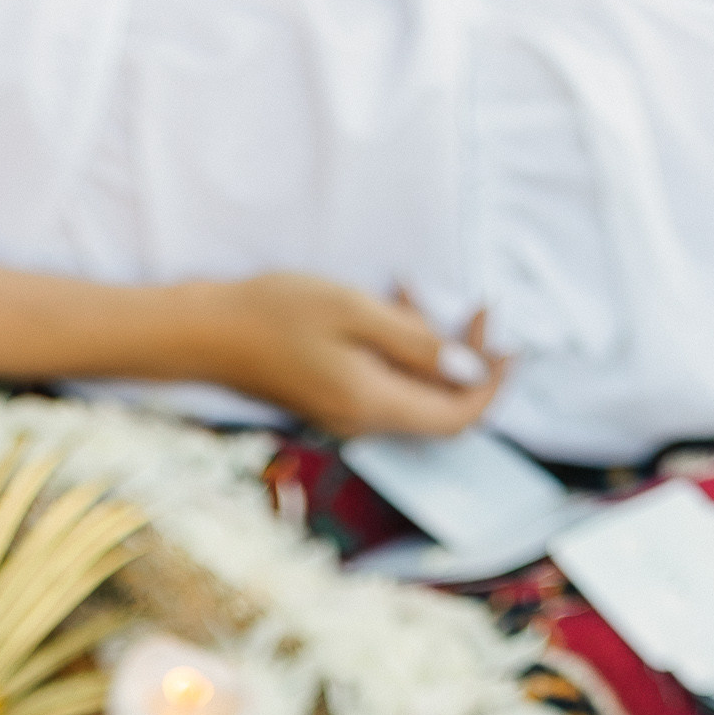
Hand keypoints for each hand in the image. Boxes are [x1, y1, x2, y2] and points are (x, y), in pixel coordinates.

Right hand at [194, 277, 507, 439]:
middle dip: (471, 360)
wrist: (209, 332)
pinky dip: (404, 349)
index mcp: (375, 405)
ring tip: (412, 291)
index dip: (493, 383)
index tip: (504, 335)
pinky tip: (391, 304)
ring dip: (432, 347)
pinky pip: (390, 384)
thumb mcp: (356, 313)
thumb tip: (471, 370)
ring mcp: (351, 417)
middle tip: (477, 305)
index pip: (459, 416)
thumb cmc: (277, 313)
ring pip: (418, 393)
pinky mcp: (338, 402)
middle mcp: (367, 423)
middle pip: (444, 410)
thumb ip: (418, 343)